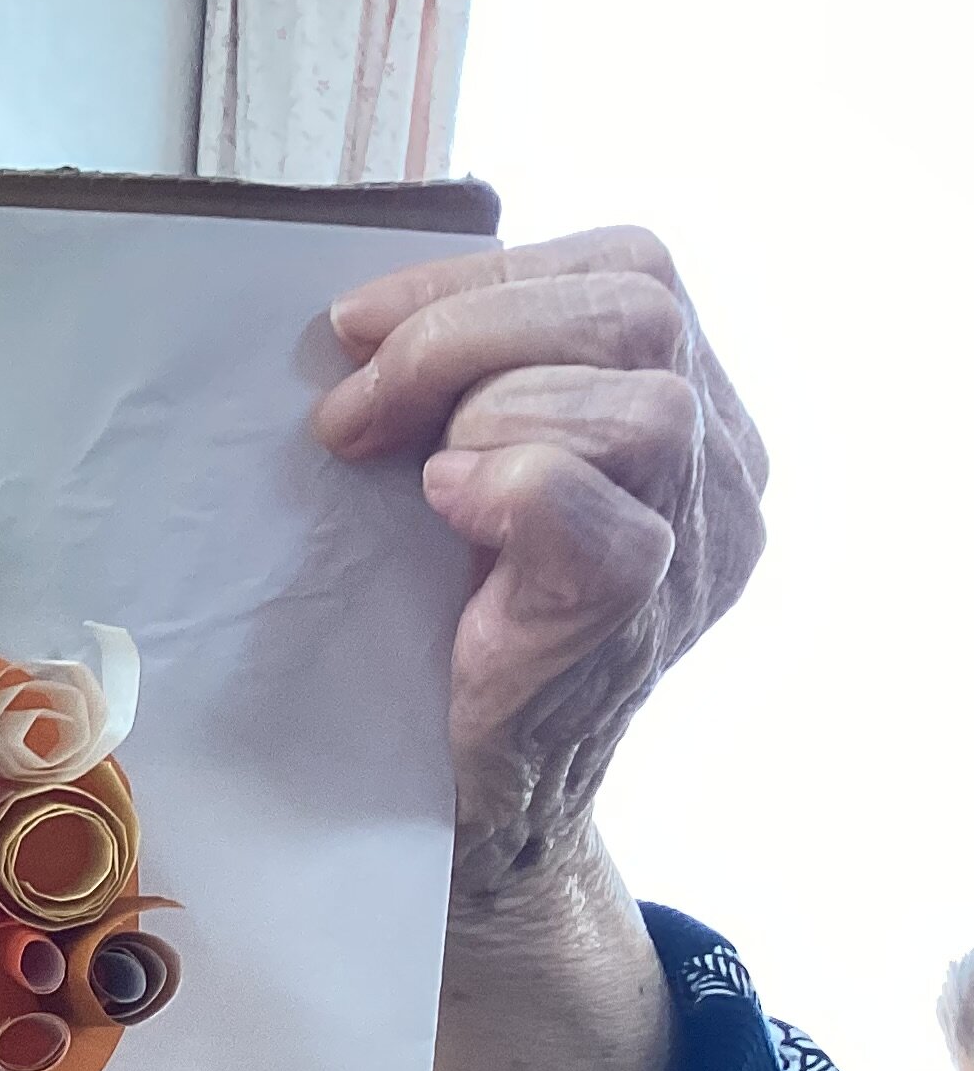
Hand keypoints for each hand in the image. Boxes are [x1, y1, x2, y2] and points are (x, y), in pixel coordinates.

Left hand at [314, 224, 766, 897]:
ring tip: (414, 483)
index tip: (353, 326)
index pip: (628, 271)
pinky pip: (601, 511)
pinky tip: (449, 517)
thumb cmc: (438, 628)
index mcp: (686, 410)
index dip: (485, 274)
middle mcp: (719, 468)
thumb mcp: (456, 474)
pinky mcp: (642, 619)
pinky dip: (509, 487)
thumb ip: (465, 384)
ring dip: (488, 411)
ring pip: (643, 401)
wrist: (454, 799)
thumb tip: (363, 319)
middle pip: (643, 308)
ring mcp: (699, 546)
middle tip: (354, 411)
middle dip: (467, 330)